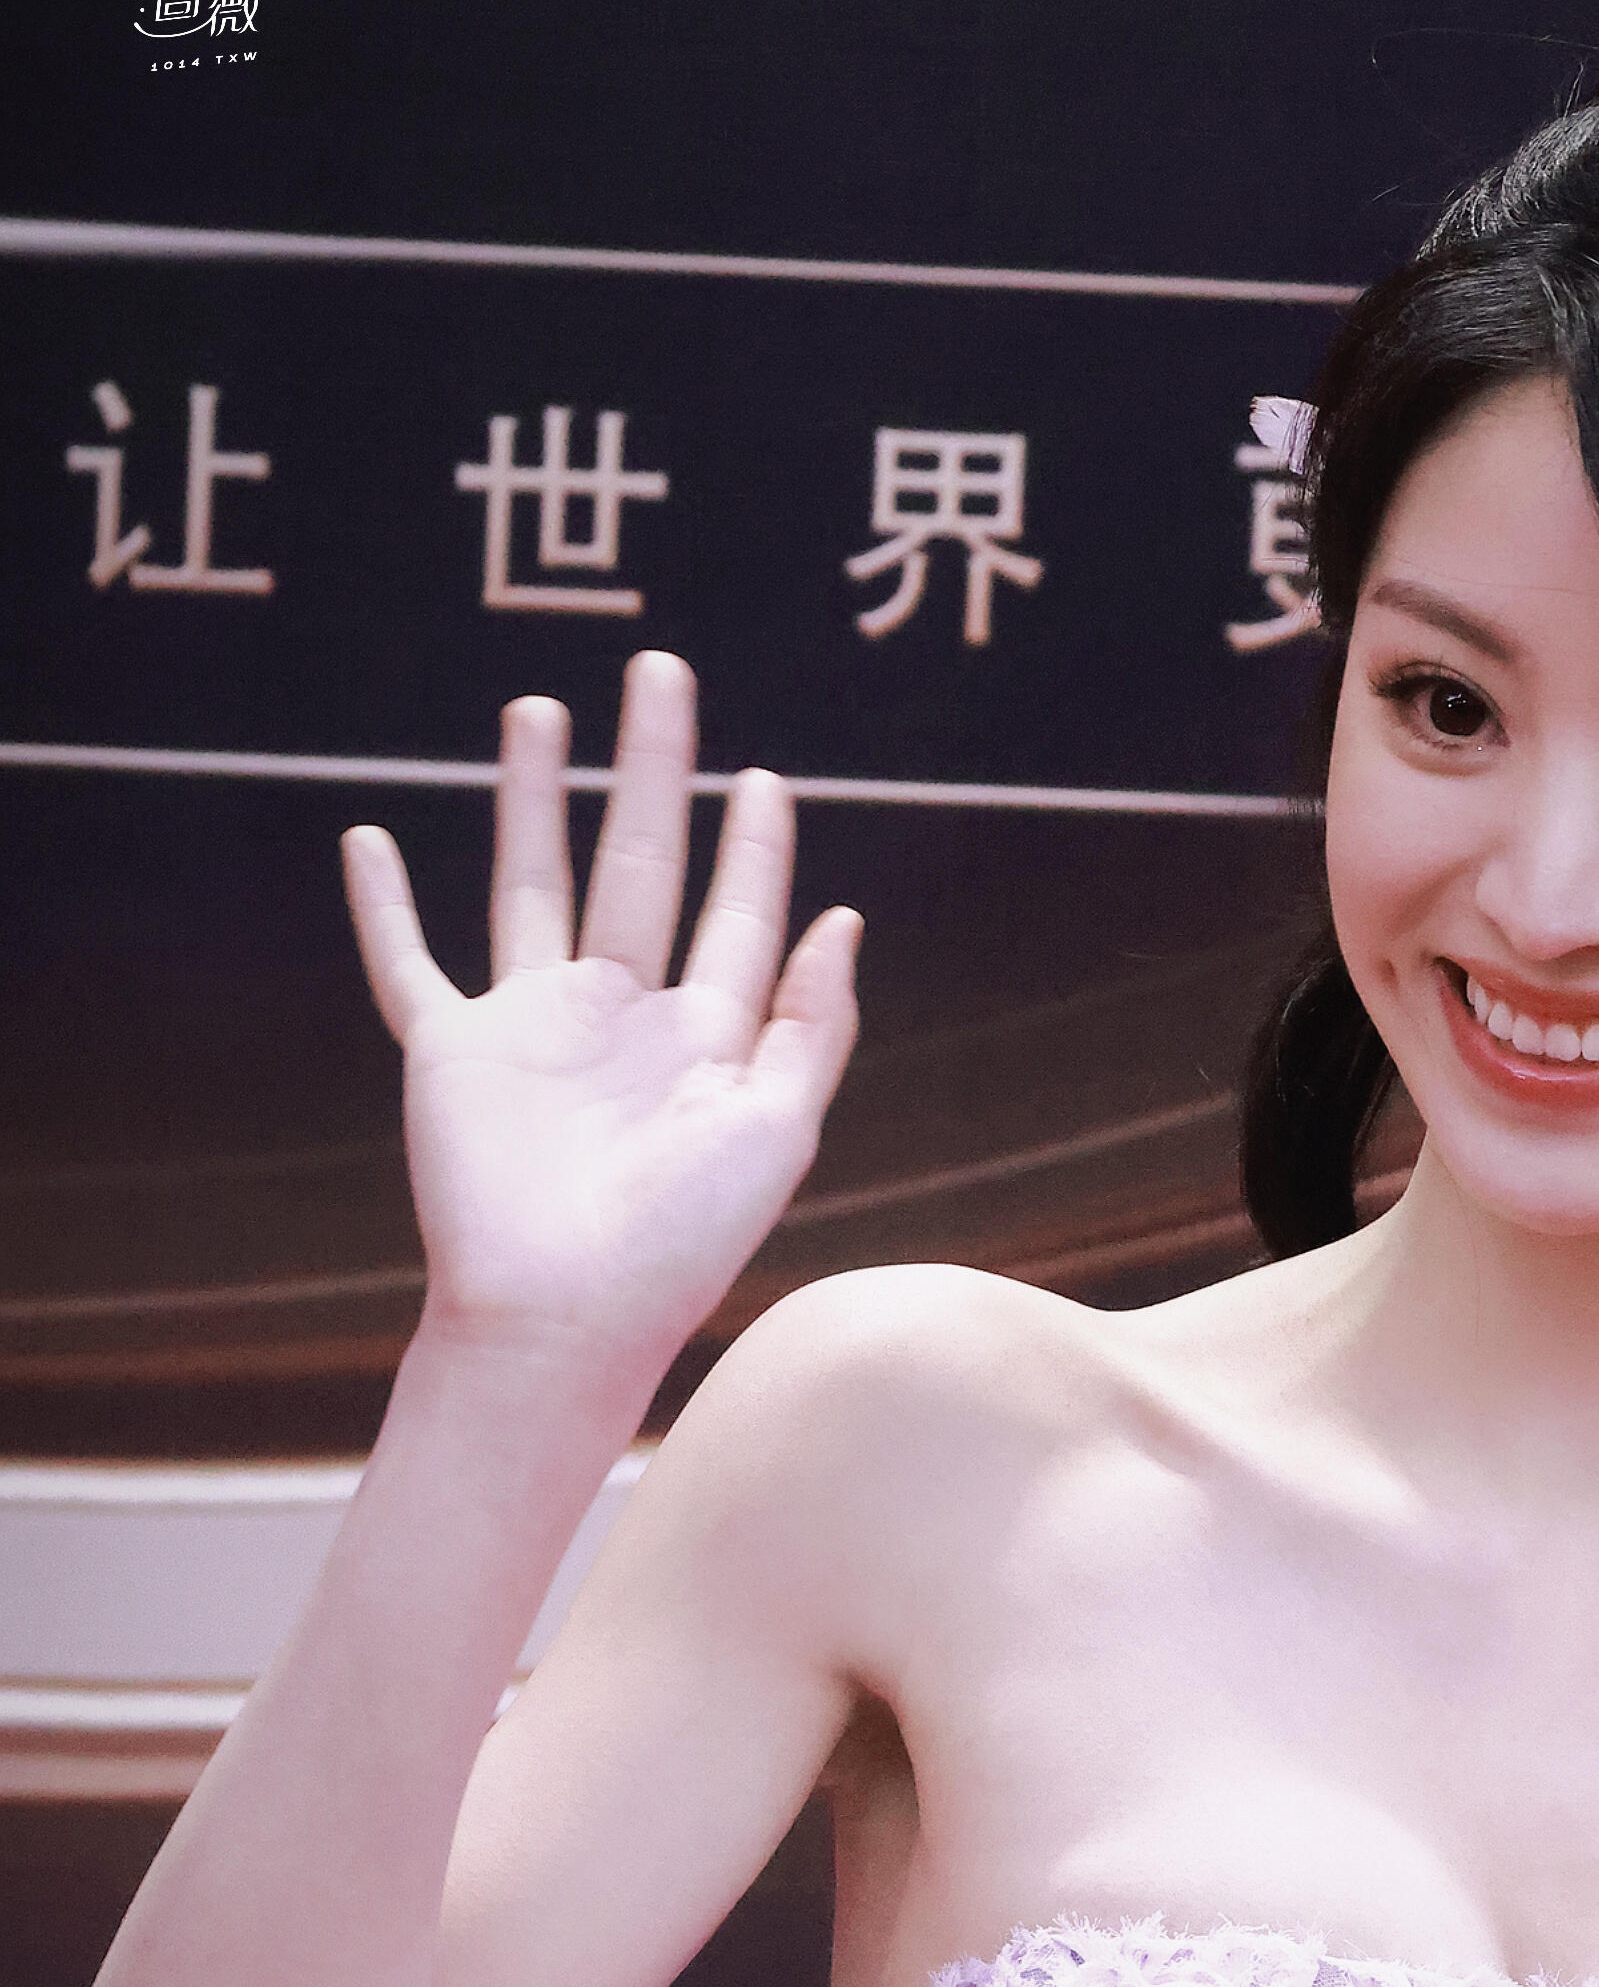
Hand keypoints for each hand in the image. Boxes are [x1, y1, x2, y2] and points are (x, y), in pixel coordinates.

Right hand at [342, 654, 858, 1380]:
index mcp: (702, 1038)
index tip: (763, 776)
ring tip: (538, 709)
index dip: (754, 846)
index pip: (736, 916)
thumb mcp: (777, 1129)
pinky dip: (383, 906)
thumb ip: (810, 1025)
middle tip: (661, 672)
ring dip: (530, 797)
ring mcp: (531, 1028)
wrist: (565, 1314)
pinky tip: (367, 840)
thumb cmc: (681, 1240)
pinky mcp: (452, 1049)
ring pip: (531, 881)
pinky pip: (408, 964)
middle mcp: (618, 1018)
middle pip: (638, 863)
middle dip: (650, 769)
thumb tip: (843, 919)